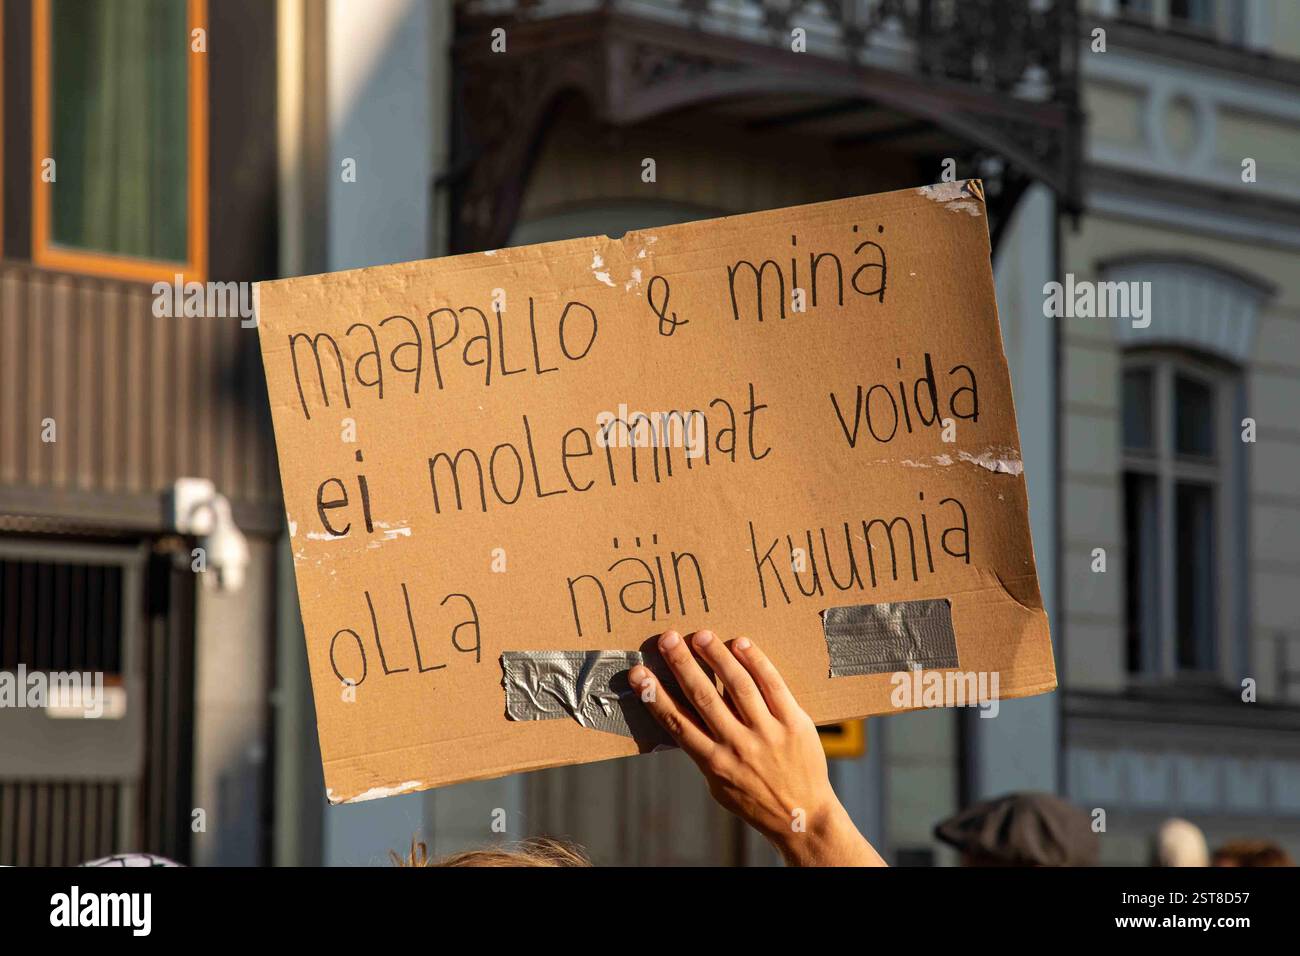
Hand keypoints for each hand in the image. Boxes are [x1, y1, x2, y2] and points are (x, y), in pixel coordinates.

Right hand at [629, 629, 885, 866]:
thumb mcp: (719, 784)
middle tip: (667, 639)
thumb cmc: (754, 799)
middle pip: (703, 697)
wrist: (803, 817)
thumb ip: (703, 750)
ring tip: (700, 635)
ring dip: (716, 656)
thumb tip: (683, 714)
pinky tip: (740, 643)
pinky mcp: (794, 722)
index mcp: (713, 762)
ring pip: (738, 686)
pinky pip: (772, 684)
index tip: (638, 673)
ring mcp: (767, 733)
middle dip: (682, 665)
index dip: (655, 696)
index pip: (677, 722)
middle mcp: (738, 746)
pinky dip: (755, 661)